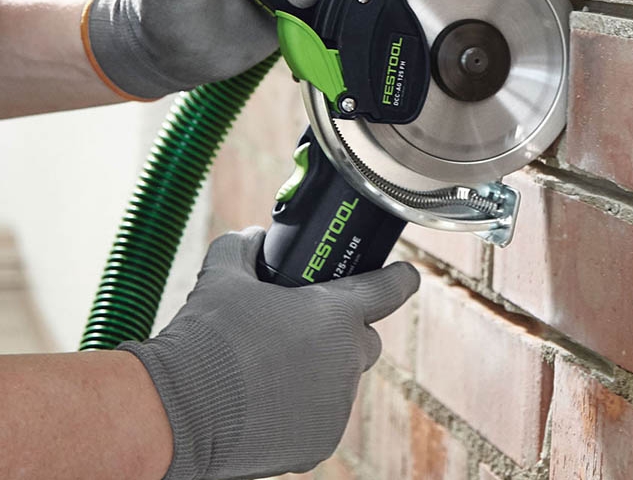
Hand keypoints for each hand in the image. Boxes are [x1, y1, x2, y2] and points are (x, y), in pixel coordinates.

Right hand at [120, 228, 419, 479]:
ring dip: (322, 369)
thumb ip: (245, 247)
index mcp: (336, 314)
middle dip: (347, 329)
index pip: (390, 289)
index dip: (399, 278)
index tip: (405, 275)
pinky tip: (268, 398)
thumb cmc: (207, 338)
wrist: (179, 411)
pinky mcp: (319, 443)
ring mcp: (336, 405)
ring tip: (274, 365)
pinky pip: (322, 416)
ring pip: (342, 378)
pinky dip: (304, 407)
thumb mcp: (224, 275)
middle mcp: (347, 360)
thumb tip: (253, 237)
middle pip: (367, 337)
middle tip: (309, 325)